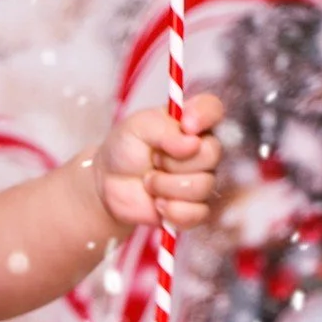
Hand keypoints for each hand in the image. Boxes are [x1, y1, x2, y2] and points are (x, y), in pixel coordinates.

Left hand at [93, 92, 223, 231]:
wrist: (108, 183)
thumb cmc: (125, 149)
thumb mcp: (136, 128)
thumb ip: (163, 129)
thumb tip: (192, 143)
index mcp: (191, 122)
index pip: (213, 108)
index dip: (204, 116)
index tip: (186, 125)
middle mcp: (202, 149)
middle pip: (212, 153)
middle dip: (173, 160)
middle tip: (153, 159)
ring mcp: (202, 179)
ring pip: (203, 186)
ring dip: (166, 186)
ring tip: (148, 181)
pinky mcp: (195, 208)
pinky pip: (198, 213)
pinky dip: (172, 210)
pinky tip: (157, 203)